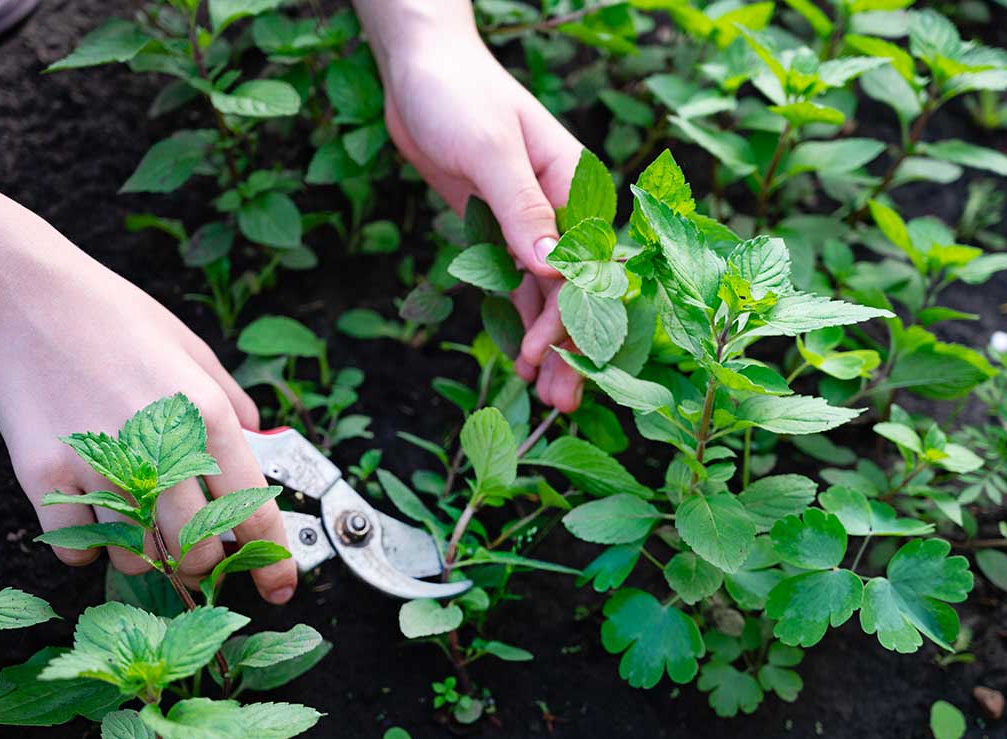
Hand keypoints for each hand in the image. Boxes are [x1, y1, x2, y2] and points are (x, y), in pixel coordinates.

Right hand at [0, 171, 295, 603]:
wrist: (25, 297)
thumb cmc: (113, 317)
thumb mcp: (193, 349)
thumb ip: (233, 400)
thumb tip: (260, 440)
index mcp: (208, 417)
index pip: (255, 514)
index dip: (273, 563)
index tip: (281, 588)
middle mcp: (160, 451)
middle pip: (198, 556)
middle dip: (205, 566)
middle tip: (195, 553)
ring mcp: (100, 469)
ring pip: (138, 562)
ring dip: (146, 557)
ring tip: (136, 520)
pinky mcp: (45, 479)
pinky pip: (77, 551)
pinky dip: (88, 547)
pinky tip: (90, 512)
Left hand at [358, 2, 584, 411]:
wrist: (419, 69)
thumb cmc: (459, 93)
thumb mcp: (490, 148)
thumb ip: (522, 209)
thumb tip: (553, 269)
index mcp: (576, 184)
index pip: (587, 265)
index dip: (571, 316)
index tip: (546, 355)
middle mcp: (562, 209)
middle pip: (576, 291)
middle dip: (571, 347)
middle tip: (562, 402)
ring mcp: (531, 224)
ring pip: (549, 297)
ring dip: (549, 346)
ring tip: (547, 397)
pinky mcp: (499, 230)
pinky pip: (517, 285)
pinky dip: (520, 321)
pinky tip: (522, 357)